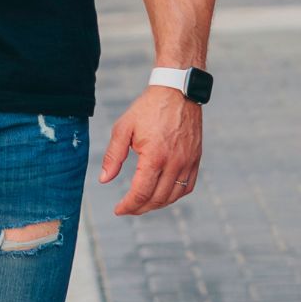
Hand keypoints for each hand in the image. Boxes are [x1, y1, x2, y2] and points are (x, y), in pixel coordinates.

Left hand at [99, 87, 203, 215]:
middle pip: (157, 198)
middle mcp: (174, 162)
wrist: (178, 91)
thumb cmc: (148, 108)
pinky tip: (163, 194)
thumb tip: (104, 180)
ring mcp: (188, 162)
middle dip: (140, 208)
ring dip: (157, 204)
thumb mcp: (123, 128)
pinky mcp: (196, 158)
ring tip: (143, 203)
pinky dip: (174, 195)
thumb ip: (113, 156)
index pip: (141, 192)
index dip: (128, 205)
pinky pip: (188, 186)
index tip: (118, 210)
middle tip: (128, 208)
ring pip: (174, 196)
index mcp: (155, 156)